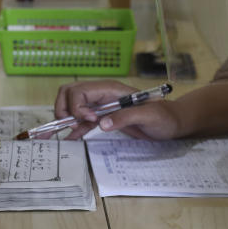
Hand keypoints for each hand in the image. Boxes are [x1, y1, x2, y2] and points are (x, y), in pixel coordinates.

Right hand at [54, 80, 182, 140]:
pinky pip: (82, 120)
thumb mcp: (148, 116)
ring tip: (55, 134)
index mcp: (110, 89)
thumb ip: (125, 116)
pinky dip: (73, 128)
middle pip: (70, 93)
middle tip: (69, 125)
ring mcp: (101, 106)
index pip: (80, 90)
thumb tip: (101, 123)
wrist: (172, 124)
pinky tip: (68, 139)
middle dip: (63, 108)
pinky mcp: (103, 118)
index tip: (92, 121)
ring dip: (63, 118)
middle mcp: (102, 95)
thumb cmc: (164, 116)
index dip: (78, 106)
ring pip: (72, 106)